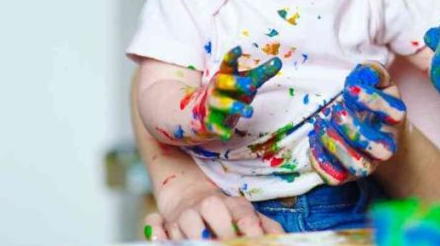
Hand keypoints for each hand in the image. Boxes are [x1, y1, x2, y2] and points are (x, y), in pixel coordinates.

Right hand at [144, 178, 282, 239]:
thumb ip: (267, 228)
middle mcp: (210, 205)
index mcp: (235, 205)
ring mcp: (187, 214)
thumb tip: (283, 241)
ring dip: (194, 235)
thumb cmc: (228, 215)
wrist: (192, 198)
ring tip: (204, 243)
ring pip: (187, 221)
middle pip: (213, 209)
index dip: (250, 228)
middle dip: (222, 230)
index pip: (244, 213)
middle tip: (228, 243)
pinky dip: (158, 232)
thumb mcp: (250, 217)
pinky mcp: (167, 223)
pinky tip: (167, 236)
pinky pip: (157, 225)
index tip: (255, 239)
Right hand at [186, 46, 281, 140]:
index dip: (231, 56)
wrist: (207, 113)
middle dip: (236, 83)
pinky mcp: (211, 121)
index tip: (237, 48)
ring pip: (221, 104)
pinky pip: (215, 126)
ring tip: (250, 112)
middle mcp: (216, 88)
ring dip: (234, 107)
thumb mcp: (248, 81)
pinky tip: (228, 135)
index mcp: (225, 75)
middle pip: (224, 82)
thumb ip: (262, 73)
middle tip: (252, 85)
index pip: (227, 64)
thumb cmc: (233, 92)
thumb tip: (279, 60)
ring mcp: (212, 104)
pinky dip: (221, 131)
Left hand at [307, 63, 405, 184]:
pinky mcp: (348, 175)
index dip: (371, 99)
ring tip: (321, 127)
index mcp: (396, 118)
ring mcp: (369, 162)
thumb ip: (373, 72)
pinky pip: (335, 177)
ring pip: (359, 166)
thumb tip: (364, 73)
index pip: (393, 112)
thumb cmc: (375, 102)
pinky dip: (321, 160)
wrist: (376, 133)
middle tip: (335, 111)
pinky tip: (314, 138)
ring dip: (337, 147)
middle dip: (355, 129)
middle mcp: (387, 144)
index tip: (349, 88)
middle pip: (380, 148)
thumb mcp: (378, 82)